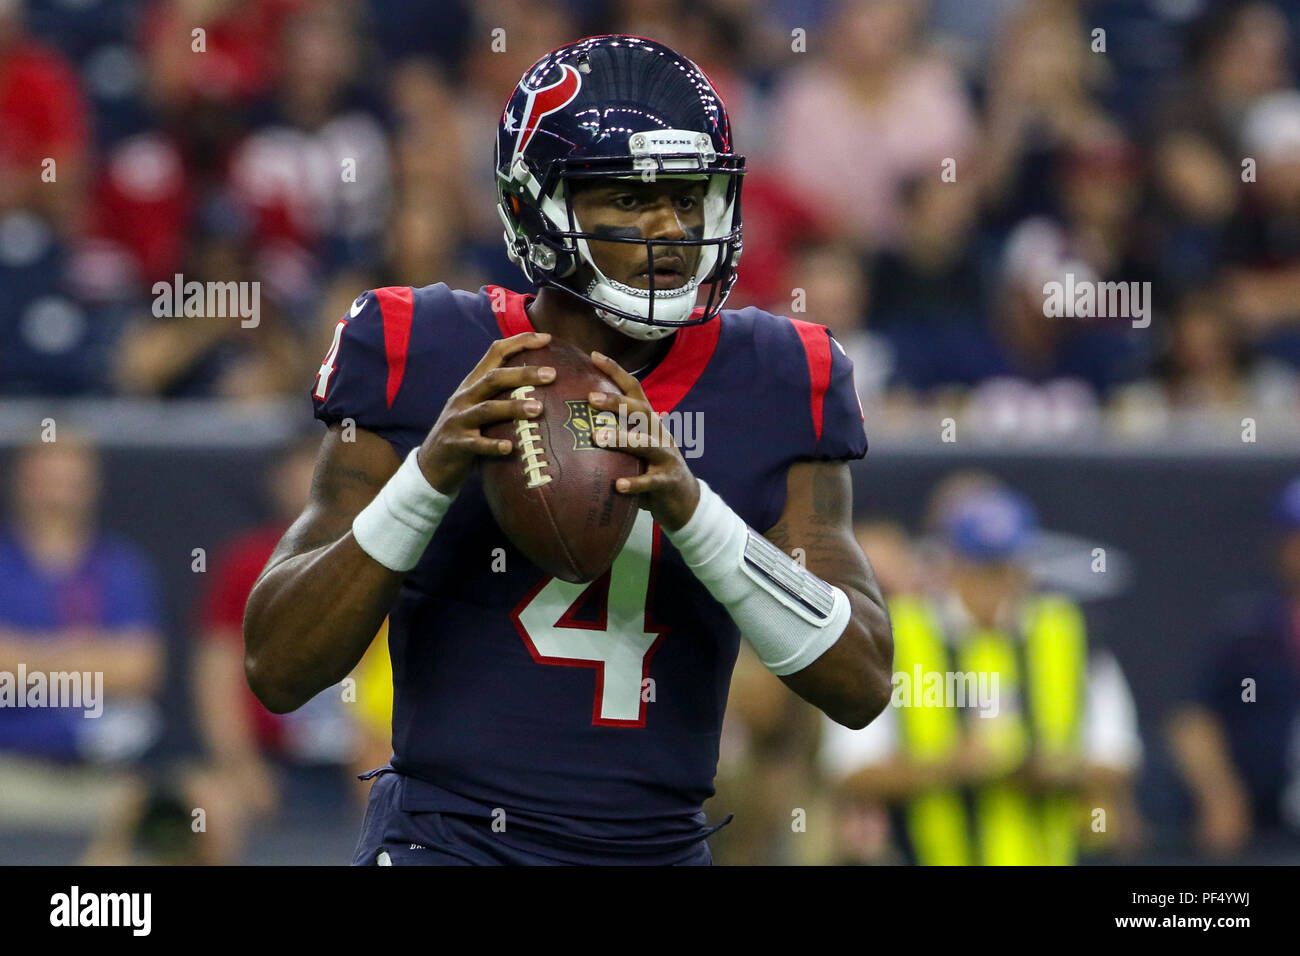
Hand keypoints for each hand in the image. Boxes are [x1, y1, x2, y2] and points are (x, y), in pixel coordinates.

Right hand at [417, 331, 554, 495]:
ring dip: (513, 407)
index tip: (546, 338)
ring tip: (539, 409)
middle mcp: (464, 397)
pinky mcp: (456, 444)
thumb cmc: (467, 434)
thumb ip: (502, 395)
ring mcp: (458, 420)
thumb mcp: (480, 409)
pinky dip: (493, 445)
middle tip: (551, 374)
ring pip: (487, 409)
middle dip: (523, 374)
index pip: (495, 353)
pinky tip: (509, 448)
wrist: (432, 464)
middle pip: (494, 378)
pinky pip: (476, 444)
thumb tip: (545, 388)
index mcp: (472, 384)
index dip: (520, 342)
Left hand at [588, 350, 699, 531]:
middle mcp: (658, 433)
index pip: (634, 389)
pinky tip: (617, 485)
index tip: (594, 355)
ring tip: (598, 437)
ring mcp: (666, 456)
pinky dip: (635, 483)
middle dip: (616, 402)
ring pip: (646, 444)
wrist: (684, 499)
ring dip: (622, 439)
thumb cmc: (649, 469)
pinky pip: (651, 481)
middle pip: (640, 411)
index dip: (616, 371)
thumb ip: (613, 431)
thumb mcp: (634, 446)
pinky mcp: (669, 481)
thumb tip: (570, 421)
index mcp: (648, 422)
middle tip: (590, 397)